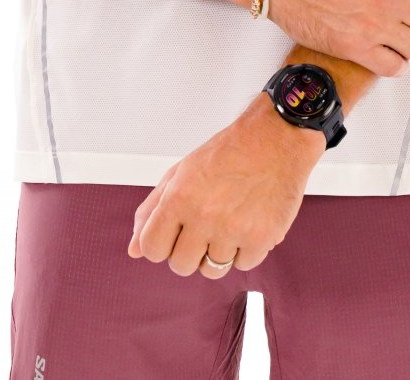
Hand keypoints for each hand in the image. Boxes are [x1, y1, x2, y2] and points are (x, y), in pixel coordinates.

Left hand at [126, 95, 324, 276]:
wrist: (275, 138)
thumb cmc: (228, 152)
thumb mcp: (181, 172)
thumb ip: (152, 210)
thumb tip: (134, 249)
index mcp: (179, 198)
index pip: (151, 249)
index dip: (161, 244)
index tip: (173, 234)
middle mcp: (204, 216)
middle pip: (180, 266)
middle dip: (188, 251)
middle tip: (203, 227)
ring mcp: (234, 230)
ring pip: (212, 270)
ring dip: (218, 252)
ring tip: (228, 223)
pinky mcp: (262, 238)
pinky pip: (243, 265)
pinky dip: (245, 250)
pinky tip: (249, 223)